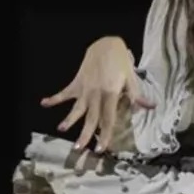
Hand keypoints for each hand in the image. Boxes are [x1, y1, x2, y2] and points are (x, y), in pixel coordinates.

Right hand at [40, 36, 155, 151]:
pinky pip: (64, 92)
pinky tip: (43, 103)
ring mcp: (85, 88)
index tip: (102, 148)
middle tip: (79, 149)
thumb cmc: (121, 62)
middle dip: (85, 134)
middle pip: (91, 118)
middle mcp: (96, 94)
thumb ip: (137, 95)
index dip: (106, 134)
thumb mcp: (131, 78)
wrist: (106, 44)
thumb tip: (150, 108)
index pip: (108, 118)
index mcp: (111, 94)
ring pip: (77, 108)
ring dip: (69, 119)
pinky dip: (54, 98)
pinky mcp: (77, 82)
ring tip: (61, 129)